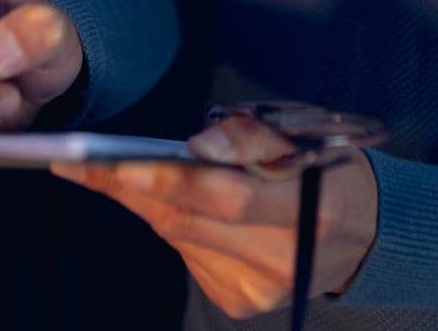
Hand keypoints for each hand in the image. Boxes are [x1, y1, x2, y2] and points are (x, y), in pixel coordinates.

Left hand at [49, 112, 377, 318]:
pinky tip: (168, 196)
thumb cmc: (330, 168)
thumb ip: (253, 136)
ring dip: (146, 198)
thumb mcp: (309, 134)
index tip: (113, 163)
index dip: (168, 180)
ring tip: (111, 168)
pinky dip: (171, 219)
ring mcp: (257, 289)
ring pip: (179, 236)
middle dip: (127, 186)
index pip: (225, 197)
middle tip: (74, 160)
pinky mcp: (238, 302)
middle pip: (188, 221)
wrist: (363, 233)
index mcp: (309, 209)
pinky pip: (187, 252)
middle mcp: (281, 260)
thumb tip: (197, 144)